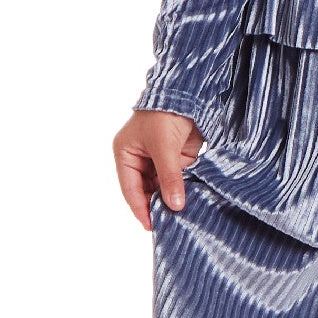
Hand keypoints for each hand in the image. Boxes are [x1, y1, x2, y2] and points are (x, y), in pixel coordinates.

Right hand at [113, 109, 205, 229]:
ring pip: (163, 186)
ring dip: (172, 198)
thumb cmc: (165, 113)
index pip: (130, 188)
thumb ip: (170, 178)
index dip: (140, 208)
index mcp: (125, 154)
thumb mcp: (164, 148)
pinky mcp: (178, 157)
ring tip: (181, 217)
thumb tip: (175, 206)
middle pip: (146, 190)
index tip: (151, 226)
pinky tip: (191, 202)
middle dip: (157, 205)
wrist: (189, 92)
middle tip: (169, 224)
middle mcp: (139, 158)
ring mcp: (159, 158)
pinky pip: (178, 179)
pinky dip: (184, 189)